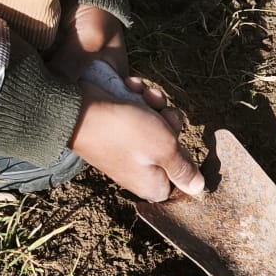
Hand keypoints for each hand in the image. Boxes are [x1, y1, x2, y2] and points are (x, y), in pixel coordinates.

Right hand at [51, 5, 204, 201]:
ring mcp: (126, 147)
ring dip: (153, 103)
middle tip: (162, 114)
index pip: (180, 179)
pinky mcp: (116, 127)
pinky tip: (129, 87)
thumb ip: (183, 168)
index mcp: (152, 184)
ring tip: (141, 96)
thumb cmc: (124, 132)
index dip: (185, 158)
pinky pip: (136, 110)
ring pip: (155, 121)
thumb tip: (198, 188)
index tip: (180, 144)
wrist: (78, 108)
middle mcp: (139, 169)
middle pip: (171, 145)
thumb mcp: (164, 149)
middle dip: (169, 121)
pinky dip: (135, 96)